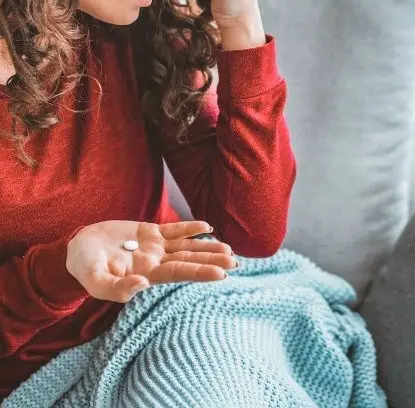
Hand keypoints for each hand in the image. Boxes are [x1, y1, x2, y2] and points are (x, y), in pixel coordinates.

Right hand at [66, 220, 236, 303]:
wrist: (76, 248)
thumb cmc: (83, 267)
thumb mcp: (94, 281)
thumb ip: (115, 288)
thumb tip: (142, 285)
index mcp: (145, 274)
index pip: (179, 273)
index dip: (200, 272)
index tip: (222, 274)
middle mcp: (154, 261)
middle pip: (189, 260)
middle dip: (212, 261)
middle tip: (236, 262)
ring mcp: (154, 246)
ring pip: (186, 246)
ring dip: (207, 246)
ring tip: (228, 249)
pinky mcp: (149, 231)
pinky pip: (173, 230)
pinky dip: (190, 227)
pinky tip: (207, 227)